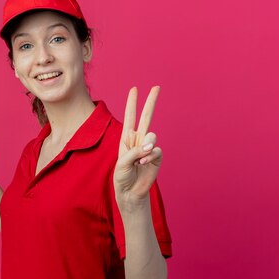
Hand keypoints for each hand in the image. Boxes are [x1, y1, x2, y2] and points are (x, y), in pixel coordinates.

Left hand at [113, 86, 162, 205]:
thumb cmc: (122, 176)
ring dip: (146, 146)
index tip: (134, 89)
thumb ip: (135, 151)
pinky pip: (156, 150)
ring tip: (139, 160)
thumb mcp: (122, 162)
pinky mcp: (157, 157)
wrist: (130, 192)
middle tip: (156, 87)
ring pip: (152, 136)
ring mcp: (148, 147)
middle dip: (150, 102)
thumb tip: (151, 146)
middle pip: (146, 117)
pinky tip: (143, 164)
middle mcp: (138, 140)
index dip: (132, 103)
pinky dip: (150, 156)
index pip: (130, 117)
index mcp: (126, 138)